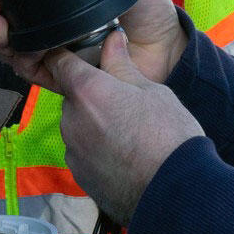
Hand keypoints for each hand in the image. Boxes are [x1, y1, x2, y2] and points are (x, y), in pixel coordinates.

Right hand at [0, 0, 186, 86]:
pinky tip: (14, 43)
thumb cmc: (150, 13)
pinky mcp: (63, 76)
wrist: (169, 48)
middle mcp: (52, 27)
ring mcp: (55, 52)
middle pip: (5, 19)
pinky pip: (31, 70)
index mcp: (62, 2)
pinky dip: (18, 57)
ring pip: (10, 46)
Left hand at [44, 26, 203, 226]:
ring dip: (95, 124)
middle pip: (73, 97)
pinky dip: (98, 149)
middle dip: (92, 96)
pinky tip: (125, 155)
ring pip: (78, 126)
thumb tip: (112, 40)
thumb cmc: (169, 136)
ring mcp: (73, 150)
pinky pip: (84, 152)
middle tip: (125, 102)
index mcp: (87, 91)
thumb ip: (123, 66)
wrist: (174, 193)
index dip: (68, 56)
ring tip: (130, 134)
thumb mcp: (153, 91)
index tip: (80, 56)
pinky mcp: (79, 175)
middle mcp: (71, 119)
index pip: (59, 62)